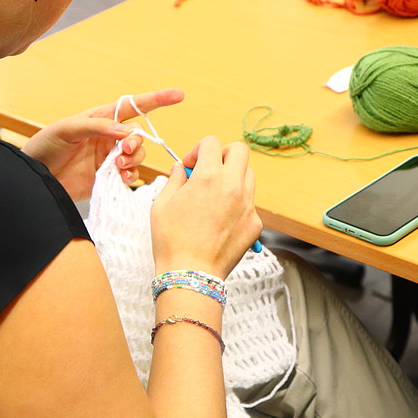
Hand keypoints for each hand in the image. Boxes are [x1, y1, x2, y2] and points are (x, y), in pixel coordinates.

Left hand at [21, 89, 183, 200]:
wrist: (36, 179)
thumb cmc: (45, 148)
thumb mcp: (67, 130)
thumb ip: (97, 127)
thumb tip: (126, 131)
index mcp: (100, 119)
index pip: (132, 106)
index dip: (156, 100)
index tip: (178, 96)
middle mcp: (109, 138)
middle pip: (139, 136)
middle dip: (136, 143)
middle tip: (122, 151)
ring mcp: (109, 158)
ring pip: (137, 156)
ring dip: (133, 160)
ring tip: (118, 167)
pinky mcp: (109, 178)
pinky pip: (130, 174)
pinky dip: (131, 175)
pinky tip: (121, 177)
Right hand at [151, 136, 262, 279]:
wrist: (191, 274)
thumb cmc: (172, 240)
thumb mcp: (162, 204)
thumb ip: (175, 179)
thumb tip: (181, 168)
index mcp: (208, 177)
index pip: (211, 143)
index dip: (198, 149)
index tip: (190, 165)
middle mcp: (233, 186)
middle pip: (239, 150)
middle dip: (222, 154)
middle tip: (209, 169)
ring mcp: (248, 205)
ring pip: (248, 175)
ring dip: (233, 176)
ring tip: (215, 195)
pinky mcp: (255, 223)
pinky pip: (250, 202)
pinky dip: (237, 202)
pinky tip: (222, 219)